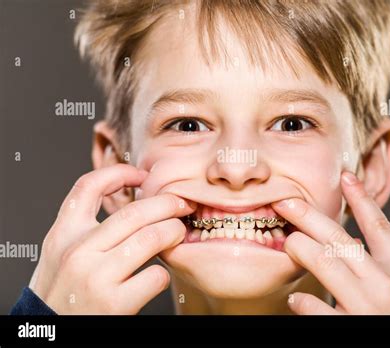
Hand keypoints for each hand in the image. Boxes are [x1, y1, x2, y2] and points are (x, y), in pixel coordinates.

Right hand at [29, 164, 195, 313]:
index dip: (120, 173)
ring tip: (179, 233)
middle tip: (182, 204)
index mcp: (63, 234)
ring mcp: (96, 277)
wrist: (52, 333)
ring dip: (173, 232)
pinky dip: (164, 273)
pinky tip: (158, 276)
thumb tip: (131, 204)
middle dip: (167, 203)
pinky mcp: (114, 303)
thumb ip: (87, 229)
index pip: (88, 186)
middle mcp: (78, 251)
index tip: (143, 176)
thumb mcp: (62, 253)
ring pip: (151, 238)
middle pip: (134, 212)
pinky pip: (155, 275)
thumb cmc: (62, 292)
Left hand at [272, 171, 389, 314]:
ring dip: (300, 248)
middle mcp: (386, 285)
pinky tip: (296, 298)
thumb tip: (355, 243)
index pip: (380, 226)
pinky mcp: (348, 329)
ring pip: (324, 262)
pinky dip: (301, 300)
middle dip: (308, 216)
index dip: (361, 199)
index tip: (345, 177)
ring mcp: (367, 308)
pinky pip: (315, 307)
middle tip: (286, 204)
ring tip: (289, 244)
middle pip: (340, 239)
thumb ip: (387, 266)